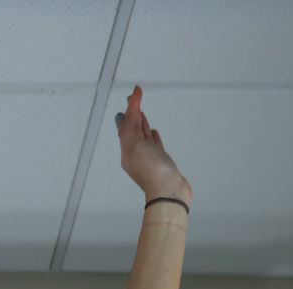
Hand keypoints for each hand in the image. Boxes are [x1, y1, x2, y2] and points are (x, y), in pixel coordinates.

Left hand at [115, 87, 190, 207]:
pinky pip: (155, 146)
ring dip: (142, 123)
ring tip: (140, 112)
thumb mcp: (136, 143)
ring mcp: (149, 158)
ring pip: (143, 136)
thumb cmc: (152, 171)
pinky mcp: (161, 162)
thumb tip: (125, 112)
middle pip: (133, 129)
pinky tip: (153, 133)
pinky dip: (153, 137)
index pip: (126, 123)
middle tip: (133, 99)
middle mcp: (136, 154)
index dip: (130, 106)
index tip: (135, 92)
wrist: (168, 192)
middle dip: (133, 113)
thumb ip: (131, 125)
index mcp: (127, 150)